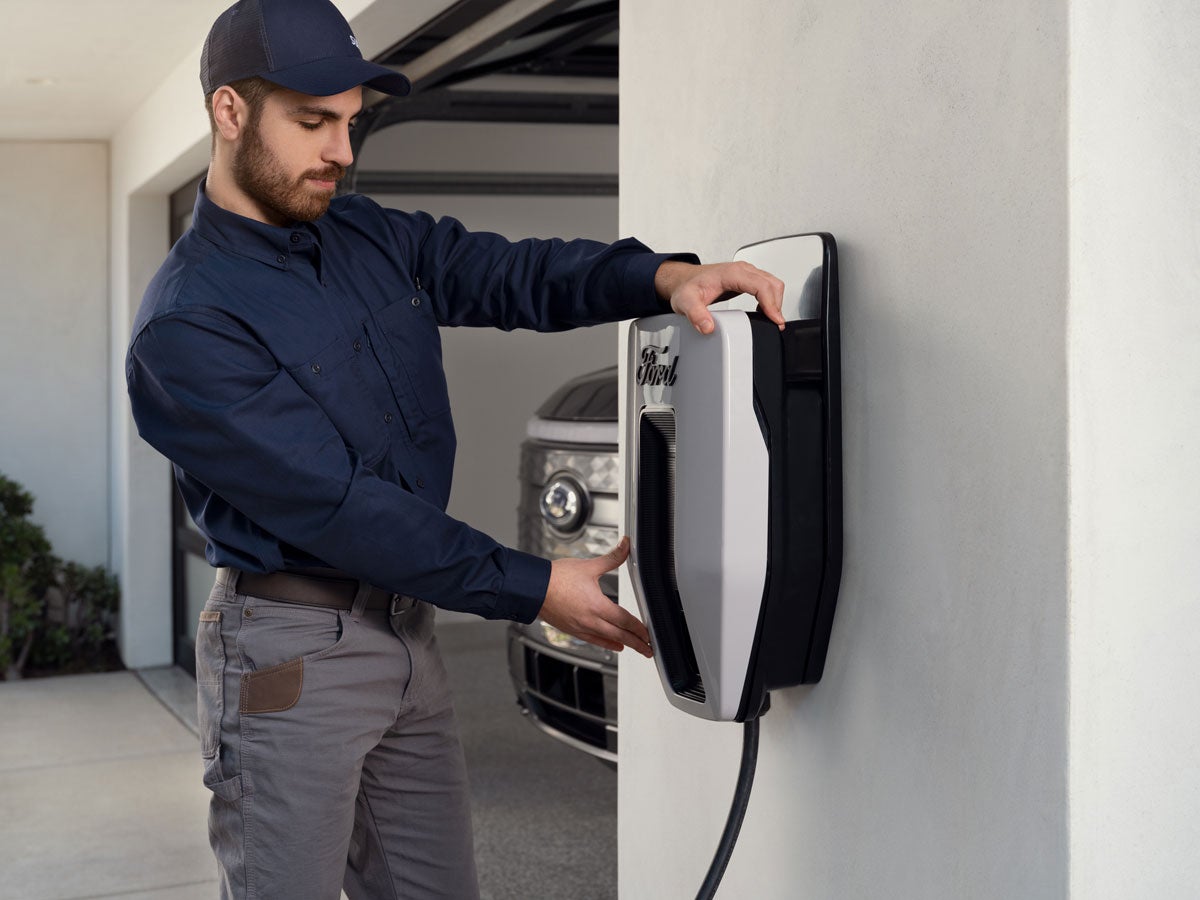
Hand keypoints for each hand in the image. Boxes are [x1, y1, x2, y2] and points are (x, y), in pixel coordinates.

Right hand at [539, 537, 652, 657]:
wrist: (533, 588)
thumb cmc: (556, 578)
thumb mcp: (589, 566)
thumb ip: (612, 558)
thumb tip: (626, 546)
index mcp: (597, 605)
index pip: (625, 621)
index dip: (639, 629)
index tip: (649, 634)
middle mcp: (590, 621)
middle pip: (620, 635)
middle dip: (636, 643)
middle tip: (648, 649)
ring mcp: (581, 628)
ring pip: (608, 640)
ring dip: (624, 645)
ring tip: (635, 648)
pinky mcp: (572, 630)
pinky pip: (593, 640)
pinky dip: (606, 644)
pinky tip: (613, 644)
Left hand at [655, 260, 786, 334]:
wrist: (684, 280)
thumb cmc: (687, 287)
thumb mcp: (685, 302)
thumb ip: (695, 314)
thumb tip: (708, 327)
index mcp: (731, 273)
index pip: (760, 285)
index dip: (771, 303)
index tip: (775, 320)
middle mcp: (742, 270)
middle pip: (772, 284)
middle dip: (777, 305)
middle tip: (775, 324)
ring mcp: (746, 273)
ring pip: (772, 283)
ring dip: (776, 301)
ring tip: (772, 320)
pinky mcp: (747, 279)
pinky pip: (767, 286)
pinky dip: (771, 299)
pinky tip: (765, 311)